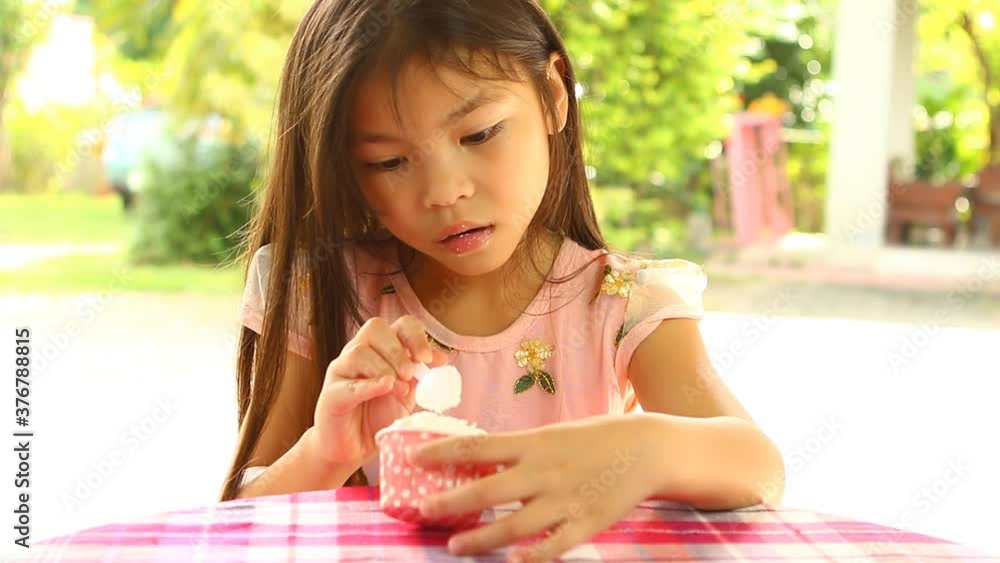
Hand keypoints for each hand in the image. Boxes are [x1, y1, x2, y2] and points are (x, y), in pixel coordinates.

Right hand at [313, 316, 447, 468]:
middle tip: (409, 374)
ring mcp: (341, 371)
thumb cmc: (377, 416)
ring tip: (399, 391)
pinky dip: (370, 385)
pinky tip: (386, 389)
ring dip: (385, 369)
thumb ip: (421, 376)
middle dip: (398, 350)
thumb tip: (442, 358)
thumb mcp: (407, 393)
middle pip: (375, 328)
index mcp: (381, 348)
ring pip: (359, 352)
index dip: (416, 336)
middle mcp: (358, 352)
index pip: (400, 325)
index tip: (428, 358)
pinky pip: (349, 383)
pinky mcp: (331, 394)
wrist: (352, 448)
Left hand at [410, 415, 659, 562]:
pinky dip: (533, 557)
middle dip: (451, 501)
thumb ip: (520, 450)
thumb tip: (479, 461)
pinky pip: (554, 546)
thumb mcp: (553, 434)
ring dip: (481, 538)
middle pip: (488, 490)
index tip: (413, 458)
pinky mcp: (587, 524)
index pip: (478, 446)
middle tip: (422, 510)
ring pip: (514, 525)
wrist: (647, 448)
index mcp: (534, 442)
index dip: (443, 452)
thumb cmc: (595, 438)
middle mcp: (545, 471)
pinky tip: (512, 562)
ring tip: (454, 545)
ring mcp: (565, 500)